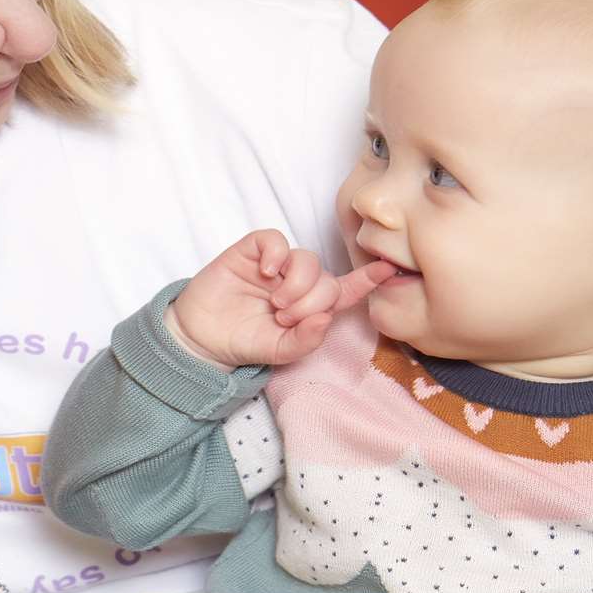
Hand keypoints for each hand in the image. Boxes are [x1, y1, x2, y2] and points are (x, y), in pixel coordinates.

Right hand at [165, 230, 394, 367]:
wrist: (202, 337)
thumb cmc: (244, 342)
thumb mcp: (281, 351)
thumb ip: (307, 340)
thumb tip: (326, 317)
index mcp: (312, 306)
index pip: (346, 289)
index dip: (367, 279)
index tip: (389, 269)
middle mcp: (298, 282)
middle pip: (326, 278)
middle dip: (312, 301)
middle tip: (285, 317)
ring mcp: (277, 266)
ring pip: (306, 259)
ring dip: (296, 284)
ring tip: (276, 304)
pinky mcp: (253, 251)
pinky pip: (276, 240)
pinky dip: (276, 255)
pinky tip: (266, 274)